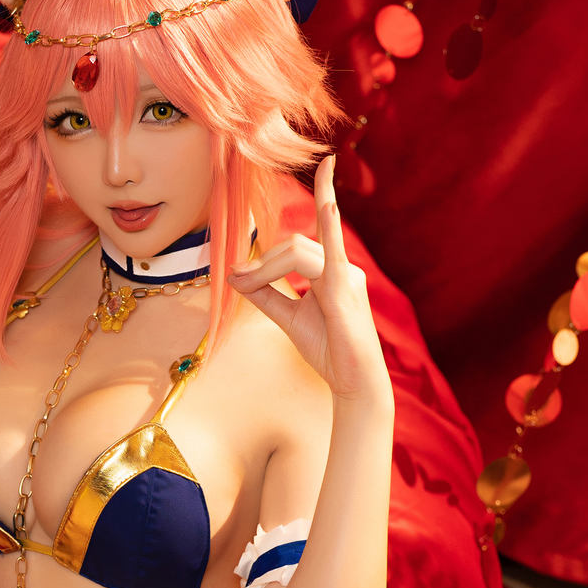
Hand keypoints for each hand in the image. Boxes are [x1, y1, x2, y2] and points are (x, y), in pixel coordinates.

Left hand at [228, 155, 389, 402]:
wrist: (353, 382)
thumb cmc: (328, 349)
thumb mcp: (288, 317)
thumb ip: (264, 294)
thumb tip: (234, 274)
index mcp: (331, 270)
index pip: (296, 245)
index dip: (264, 257)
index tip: (238, 274)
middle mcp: (342, 267)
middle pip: (292, 246)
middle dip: (261, 264)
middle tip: (239, 282)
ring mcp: (346, 276)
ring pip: (297, 251)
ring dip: (265, 267)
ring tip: (247, 283)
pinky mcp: (345, 290)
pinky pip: (333, 254)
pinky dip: (330, 225)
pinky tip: (327, 205)